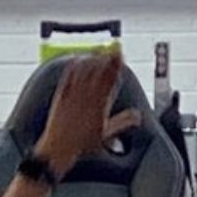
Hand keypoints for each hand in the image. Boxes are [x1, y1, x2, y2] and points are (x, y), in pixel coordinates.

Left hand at [34, 52, 123, 176]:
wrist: (58, 148)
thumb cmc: (83, 144)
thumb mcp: (107, 134)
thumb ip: (123, 122)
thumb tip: (138, 116)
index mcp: (100, 105)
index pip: (111, 79)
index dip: (116, 65)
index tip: (121, 55)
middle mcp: (87, 97)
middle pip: (98, 72)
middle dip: (106, 58)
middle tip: (111, 48)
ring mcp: (73, 95)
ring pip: (84, 71)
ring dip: (92, 59)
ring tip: (97, 50)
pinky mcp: (60, 95)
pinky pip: (68, 76)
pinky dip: (73, 66)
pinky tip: (77, 59)